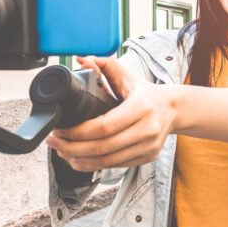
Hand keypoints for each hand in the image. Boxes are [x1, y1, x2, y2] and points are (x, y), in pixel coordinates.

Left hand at [45, 56, 175, 171]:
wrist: (173, 109)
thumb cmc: (146, 93)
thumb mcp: (128, 75)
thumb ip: (104, 65)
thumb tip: (82, 59)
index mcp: (141, 107)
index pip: (104, 126)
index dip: (78, 132)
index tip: (60, 129)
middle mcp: (147, 129)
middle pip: (103, 147)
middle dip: (73, 148)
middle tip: (54, 142)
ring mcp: (149, 146)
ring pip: (108, 161)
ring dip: (81, 159)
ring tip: (62, 152)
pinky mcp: (148, 157)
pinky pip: (116, 166)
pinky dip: (94, 165)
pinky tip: (79, 160)